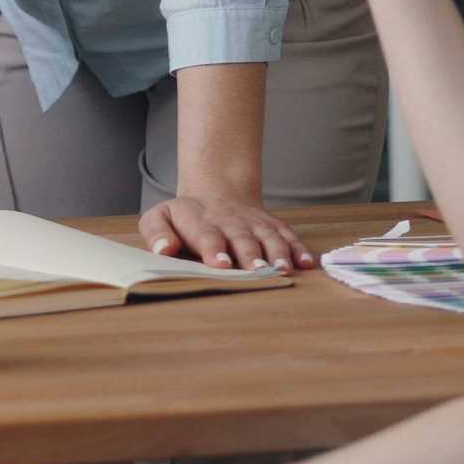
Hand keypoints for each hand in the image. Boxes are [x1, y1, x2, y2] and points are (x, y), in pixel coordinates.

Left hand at [140, 191, 312, 271]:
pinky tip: (307, 264)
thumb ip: (156, 232)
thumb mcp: (160, 218)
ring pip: (268, 236)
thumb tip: (163, 249)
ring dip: (277, 253)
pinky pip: (288, 235)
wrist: (215, 193)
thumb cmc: (185, 218)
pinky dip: (298, 249)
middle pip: (241, 237)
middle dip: (249, 253)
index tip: (222, 264)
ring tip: (283, 270)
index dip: (214, 248)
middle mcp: (228, 220)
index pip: (205, 233)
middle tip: (257, 270)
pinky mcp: (272, 226)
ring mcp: (253, 222)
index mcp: (197, 220)